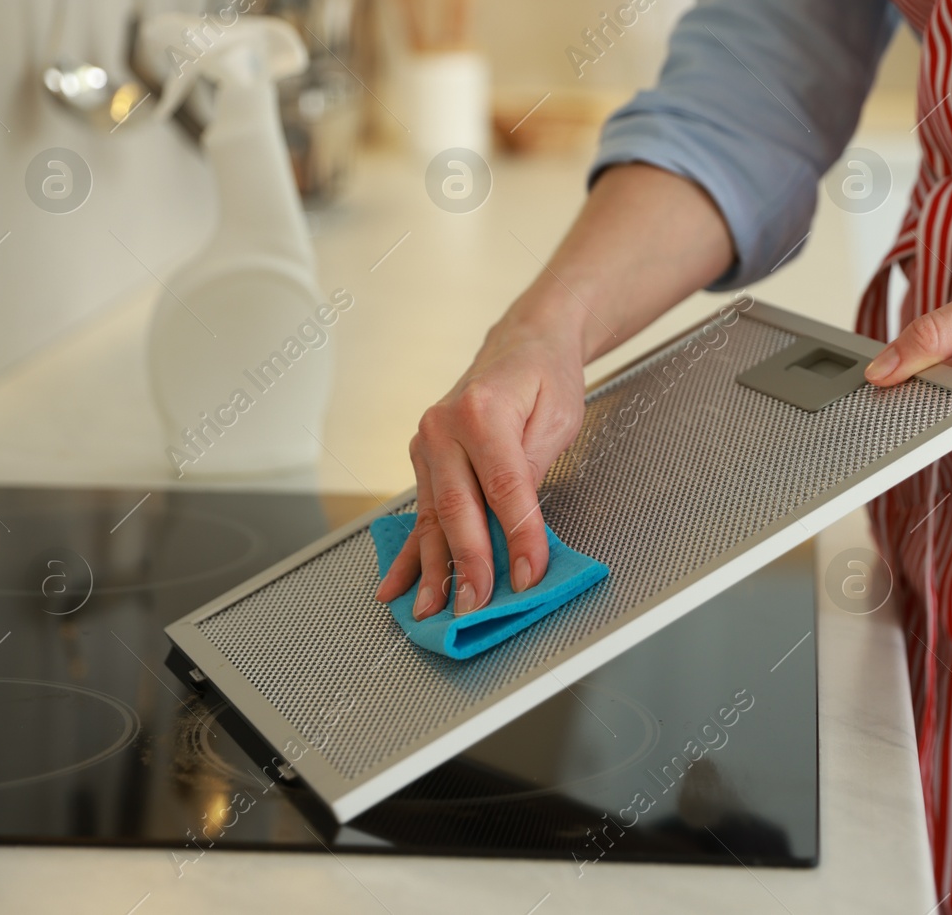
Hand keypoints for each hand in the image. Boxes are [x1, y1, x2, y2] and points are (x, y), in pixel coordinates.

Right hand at [373, 315, 586, 615]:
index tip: (528, 576)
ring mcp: (427, 443)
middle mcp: (443, 426)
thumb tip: (519, 530)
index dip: (518, 537)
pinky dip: (409, 552)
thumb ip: (532, 470)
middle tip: (476, 606)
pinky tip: (394, 584)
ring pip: (432, 516)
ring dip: (432, 569)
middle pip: (458, 508)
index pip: (504, 488)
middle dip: (468, 564)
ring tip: (430, 610)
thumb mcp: (558, 417)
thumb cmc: (547, 376)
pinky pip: (419, 512)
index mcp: (482, 411)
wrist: (524, 341)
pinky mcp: (424, 459)